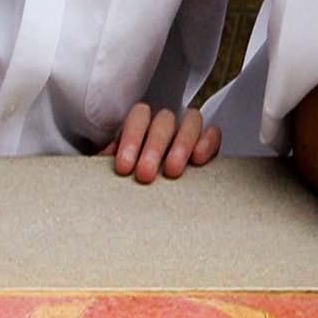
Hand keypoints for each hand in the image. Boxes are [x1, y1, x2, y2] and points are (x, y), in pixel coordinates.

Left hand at [103, 104, 219, 182]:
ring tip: (172, 171)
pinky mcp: (209, 144)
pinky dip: (208, 142)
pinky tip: (199, 159)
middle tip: (145, 175)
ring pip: (190, 121)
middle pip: (163, 121)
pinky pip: (213, 133)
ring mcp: (190, 132)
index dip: (131, 140)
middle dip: (153, 148)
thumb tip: (104, 158)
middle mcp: (167, 125)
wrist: (162, 199)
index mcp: (143, 125)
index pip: (139, 117)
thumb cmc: (136, 178)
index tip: (124, 168)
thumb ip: (113, 160)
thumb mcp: (123, 169)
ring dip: (181, 145)